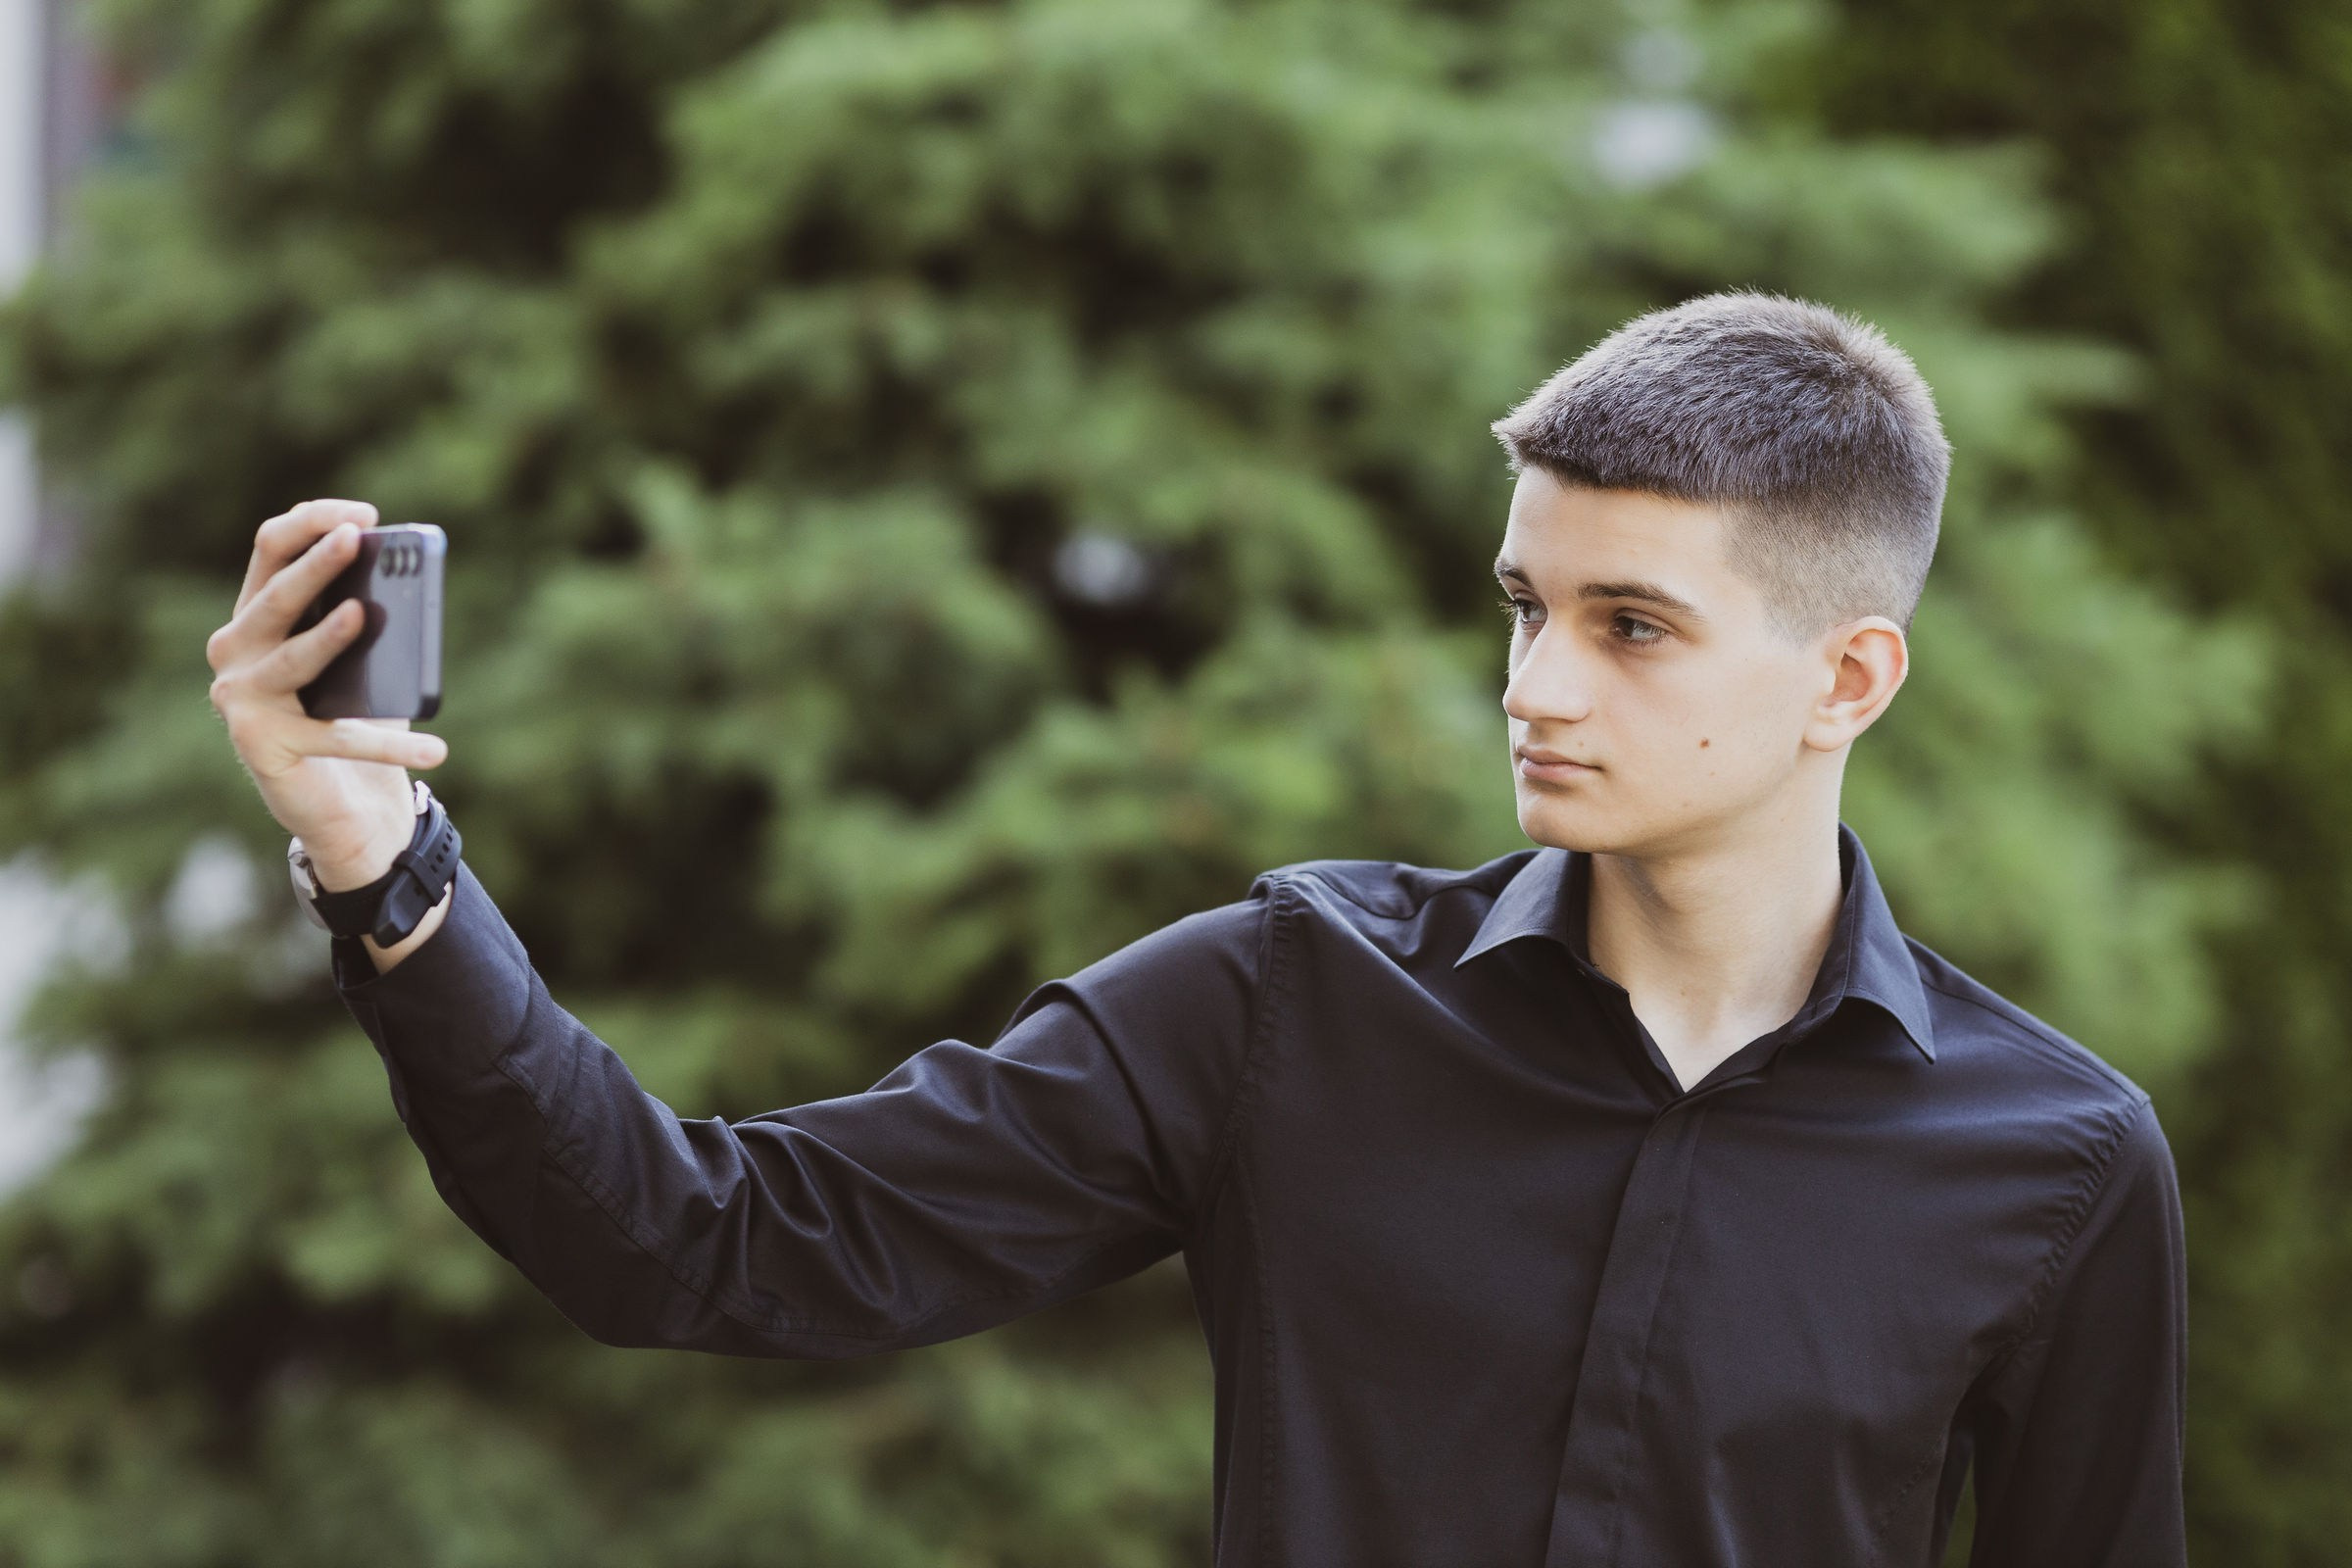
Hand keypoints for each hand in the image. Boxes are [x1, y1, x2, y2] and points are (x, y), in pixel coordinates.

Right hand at [206, 498, 448, 890]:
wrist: (341, 805)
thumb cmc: (350, 716)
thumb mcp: (361, 661)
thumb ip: (368, 619)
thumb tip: (407, 586)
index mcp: (256, 614)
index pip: (271, 549)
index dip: (313, 523)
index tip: (365, 517)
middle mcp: (234, 650)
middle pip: (275, 596)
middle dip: (316, 565)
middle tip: (355, 540)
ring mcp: (241, 698)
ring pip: (293, 659)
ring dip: (328, 637)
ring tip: (364, 614)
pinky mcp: (262, 746)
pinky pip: (337, 737)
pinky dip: (390, 744)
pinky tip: (435, 748)